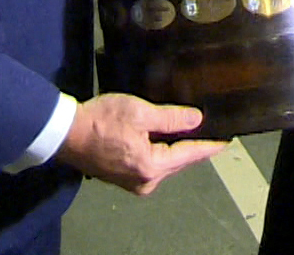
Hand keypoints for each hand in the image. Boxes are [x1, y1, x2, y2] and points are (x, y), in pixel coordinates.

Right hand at [55, 93, 227, 195]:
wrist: (66, 133)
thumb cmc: (100, 121)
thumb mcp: (139, 112)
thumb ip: (171, 118)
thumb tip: (196, 120)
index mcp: (152, 166)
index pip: (191, 154)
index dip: (210, 145)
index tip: (227, 140)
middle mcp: (146, 181)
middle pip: (179, 161)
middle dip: (195, 146)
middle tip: (212, 130)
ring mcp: (134, 183)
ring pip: (166, 163)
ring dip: (177, 148)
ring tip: (192, 131)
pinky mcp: (124, 178)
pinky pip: (152, 164)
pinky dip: (161, 152)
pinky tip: (166, 138)